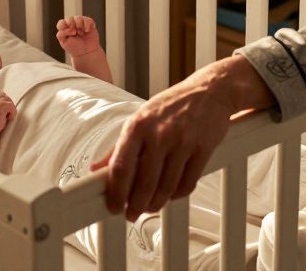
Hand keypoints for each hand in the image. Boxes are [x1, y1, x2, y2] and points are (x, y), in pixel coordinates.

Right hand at [0, 89, 15, 133]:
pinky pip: (13, 107)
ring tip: (3, 118)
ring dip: (9, 110)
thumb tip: (3, 99)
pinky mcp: (2, 105)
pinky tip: (7, 120)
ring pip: (9, 101)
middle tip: (2, 116)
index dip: (1, 100)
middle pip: (4, 96)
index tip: (1, 109)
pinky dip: (12, 114)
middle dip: (6, 105)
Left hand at [56, 15, 100, 57]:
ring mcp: (81, 23)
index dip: (64, 27)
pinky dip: (87, 25)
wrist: (86, 53)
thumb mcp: (64, 42)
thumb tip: (69, 28)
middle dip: (72, 25)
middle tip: (75, 33)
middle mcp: (72, 24)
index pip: (61, 23)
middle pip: (69, 19)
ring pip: (78, 18)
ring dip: (79, 25)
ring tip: (81, 32)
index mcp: (65, 28)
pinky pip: (88, 20)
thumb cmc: (74, 47)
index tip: (69, 34)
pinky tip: (87, 31)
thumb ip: (61, 34)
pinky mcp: (89, 24)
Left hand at [89, 56, 274, 220]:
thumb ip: (118, 146)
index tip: (113, 206)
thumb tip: (96, 169)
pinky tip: (171, 194)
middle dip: (136, 205)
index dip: (116, 192)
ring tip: (151, 207)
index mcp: (137, 125)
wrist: (209, 90)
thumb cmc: (171, 105)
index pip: (121, 166)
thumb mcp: (140, 119)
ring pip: (166, 187)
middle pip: (144, 182)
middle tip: (131, 214)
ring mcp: (182, 142)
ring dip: (157, 203)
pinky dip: (177, 195)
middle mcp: (159, 133)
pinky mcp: (202, 149)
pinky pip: (187, 183)